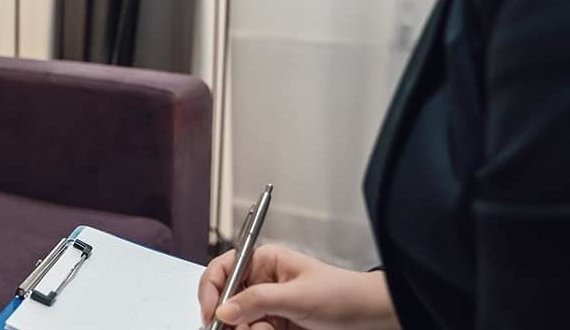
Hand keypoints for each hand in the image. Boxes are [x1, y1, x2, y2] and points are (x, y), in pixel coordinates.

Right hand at [197, 244, 400, 329]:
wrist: (375, 318)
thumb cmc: (345, 295)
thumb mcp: (298, 297)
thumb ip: (257, 301)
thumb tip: (223, 310)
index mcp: (264, 262)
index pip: (222, 270)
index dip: (211, 291)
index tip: (211, 314)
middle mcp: (262, 282)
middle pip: (225, 301)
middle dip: (230, 319)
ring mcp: (269, 306)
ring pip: (238, 322)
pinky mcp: (276, 325)